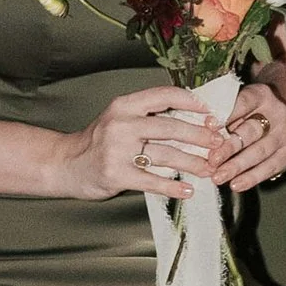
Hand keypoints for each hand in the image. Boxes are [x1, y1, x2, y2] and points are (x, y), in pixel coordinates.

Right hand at [62, 86, 222, 202]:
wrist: (66, 164)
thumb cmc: (100, 141)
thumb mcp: (120, 118)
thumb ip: (149, 115)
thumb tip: (194, 117)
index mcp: (125, 105)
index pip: (164, 95)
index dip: (192, 103)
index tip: (211, 113)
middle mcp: (121, 123)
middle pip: (170, 127)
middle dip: (200, 136)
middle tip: (219, 143)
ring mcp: (117, 149)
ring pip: (165, 155)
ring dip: (193, 163)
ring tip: (210, 168)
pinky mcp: (116, 174)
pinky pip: (152, 181)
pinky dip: (173, 186)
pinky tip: (188, 190)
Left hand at [208, 82, 285, 191]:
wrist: (277, 118)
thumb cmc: (246, 112)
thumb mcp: (236, 104)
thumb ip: (222, 114)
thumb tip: (201, 129)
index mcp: (261, 94)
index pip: (243, 103)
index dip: (225, 115)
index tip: (208, 126)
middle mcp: (277, 112)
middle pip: (252, 131)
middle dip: (230, 147)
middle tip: (212, 161)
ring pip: (260, 151)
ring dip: (237, 166)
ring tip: (218, 177)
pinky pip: (271, 167)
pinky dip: (252, 178)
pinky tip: (236, 185)